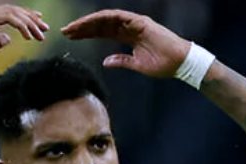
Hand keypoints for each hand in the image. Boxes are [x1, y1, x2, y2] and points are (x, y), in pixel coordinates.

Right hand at [0, 5, 49, 74]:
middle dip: (31, 19)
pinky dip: (21, 26)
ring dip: (29, 23)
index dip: (24, 18)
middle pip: (13, 10)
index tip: (38, 25)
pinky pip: (8, 18)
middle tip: (45, 28)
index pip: (8, 13)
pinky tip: (29, 36)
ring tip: (41, 33)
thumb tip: (7, 38)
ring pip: (12, 12)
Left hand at [61, 9, 189, 77]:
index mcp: (128, 36)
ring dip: (88, 23)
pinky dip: (103, 18)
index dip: (87, 34)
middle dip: (82, 28)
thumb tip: (105, 62)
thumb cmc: (163, 64)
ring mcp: (134, 23)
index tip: (71, 38)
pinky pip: (118, 17)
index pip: (103, 33)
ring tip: (72, 28)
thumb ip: (121, 61)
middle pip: (101, 25)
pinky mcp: (140, 22)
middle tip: (64, 31)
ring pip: (106, 19)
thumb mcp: (137, 65)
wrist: (180, 62)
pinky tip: (89, 22)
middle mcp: (129, 27)